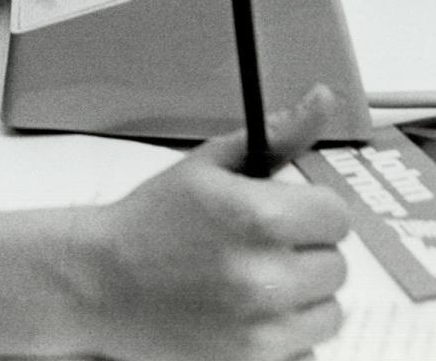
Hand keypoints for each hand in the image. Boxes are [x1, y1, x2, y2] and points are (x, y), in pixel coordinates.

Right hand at [86, 86, 350, 360]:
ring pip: (328, 313)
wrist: (98, 282)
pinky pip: (307, 351)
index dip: (312, 212)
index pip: (337, 216)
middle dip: (304, 254)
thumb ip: (277, 135)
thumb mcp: (208, 165)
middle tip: (260, 250)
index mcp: (257, 216)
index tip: (287, 216)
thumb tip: (323, 98)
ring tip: (255, 285)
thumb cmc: (152, 221)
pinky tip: (249, 318)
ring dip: (301, 300)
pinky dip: (285, 339)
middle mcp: (263, 276)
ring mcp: (257, 328)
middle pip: (336, 266)